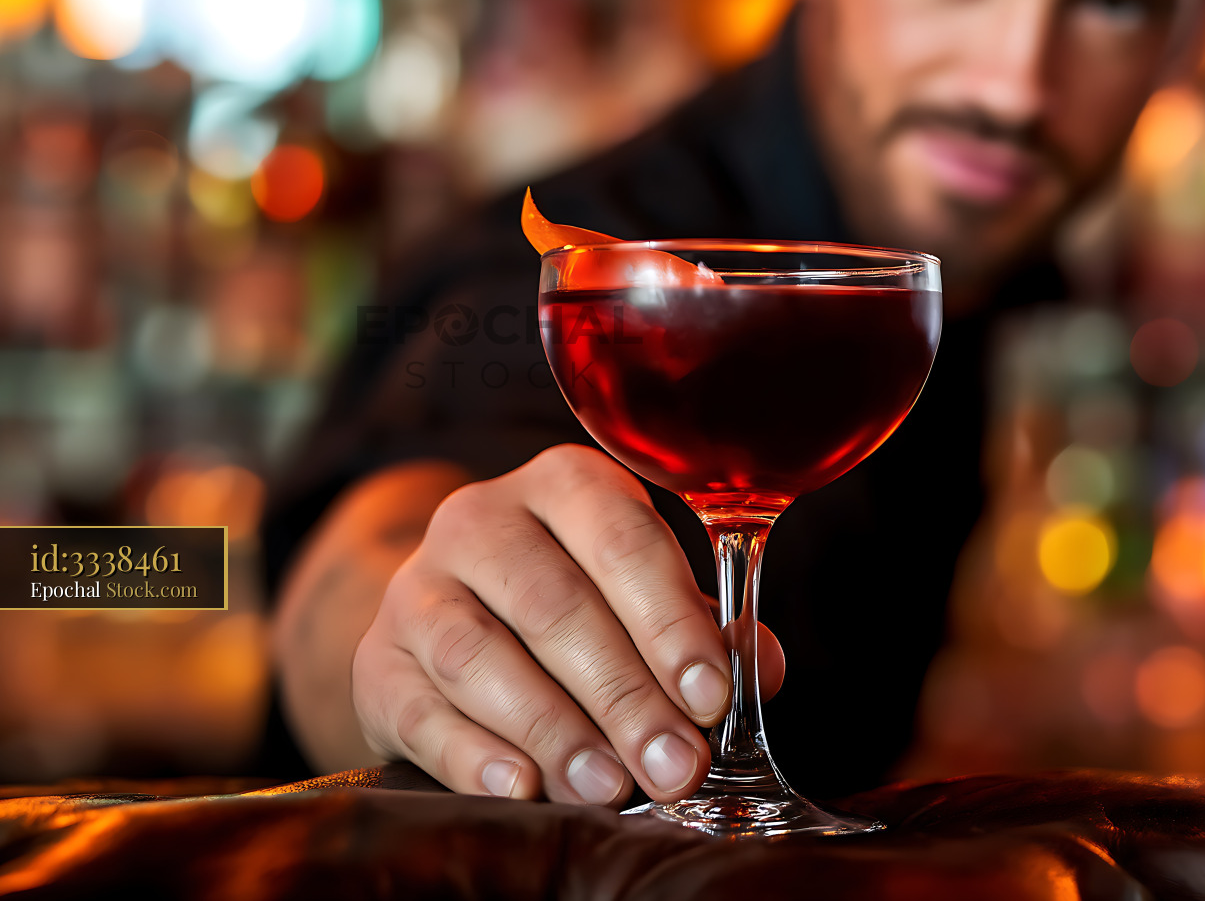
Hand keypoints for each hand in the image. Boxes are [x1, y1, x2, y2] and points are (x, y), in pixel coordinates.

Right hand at [350, 444, 783, 803]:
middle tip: (673, 764)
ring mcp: (417, 587)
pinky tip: (523, 789)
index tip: (710, 695)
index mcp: (566, 485)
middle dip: (624, 694)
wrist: (449, 616)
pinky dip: (472, 754)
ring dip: (553, 729)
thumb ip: (705, 629)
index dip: (670, 621)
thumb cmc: (580, 604)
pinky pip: (419, 708)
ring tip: (609, 786)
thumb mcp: (644, 599)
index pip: (623, 541)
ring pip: (480, 655)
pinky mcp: (377, 660)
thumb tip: (758, 666)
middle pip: (554, 605)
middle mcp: (481, 519)